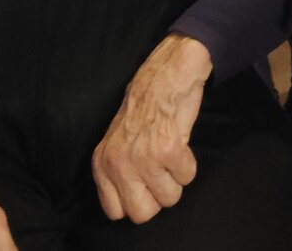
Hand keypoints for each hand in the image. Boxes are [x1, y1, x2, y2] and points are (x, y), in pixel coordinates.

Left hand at [93, 34, 213, 223]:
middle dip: (157, 198)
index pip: (115, 211)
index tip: (144, 187)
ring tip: (170, 154)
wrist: (165, 77)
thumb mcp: (116, 142)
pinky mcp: (168, 151)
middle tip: (161, 174)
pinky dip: (188, 164)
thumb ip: (117, 172)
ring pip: (169, 198)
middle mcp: (118, 165)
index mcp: (102, 164)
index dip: (136, 201)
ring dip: (175, 179)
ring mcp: (142, 159)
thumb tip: (128, 205)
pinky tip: (180, 144)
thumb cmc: (144, 108)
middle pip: (142, 214)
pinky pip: (187, 177)